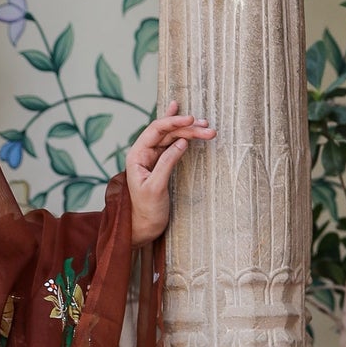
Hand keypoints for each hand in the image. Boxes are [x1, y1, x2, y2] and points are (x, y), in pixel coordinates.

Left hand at [125, 103, 215, 245]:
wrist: (144, 227)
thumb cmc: (146, 211)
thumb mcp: (156, 188)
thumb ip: (167, 163)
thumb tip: (182, 142)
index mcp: (136, 156)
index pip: (155, 131)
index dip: (173, 122)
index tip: (191, 120)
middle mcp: (143, 153)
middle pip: (166, 132)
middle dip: (188, 128)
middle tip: (208, 128)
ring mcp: (152, 157)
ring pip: (172, 137)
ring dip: (190, 132)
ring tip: (208, 128)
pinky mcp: (161, 163)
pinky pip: (171, 143)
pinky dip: (181, 133)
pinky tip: (184, 120)